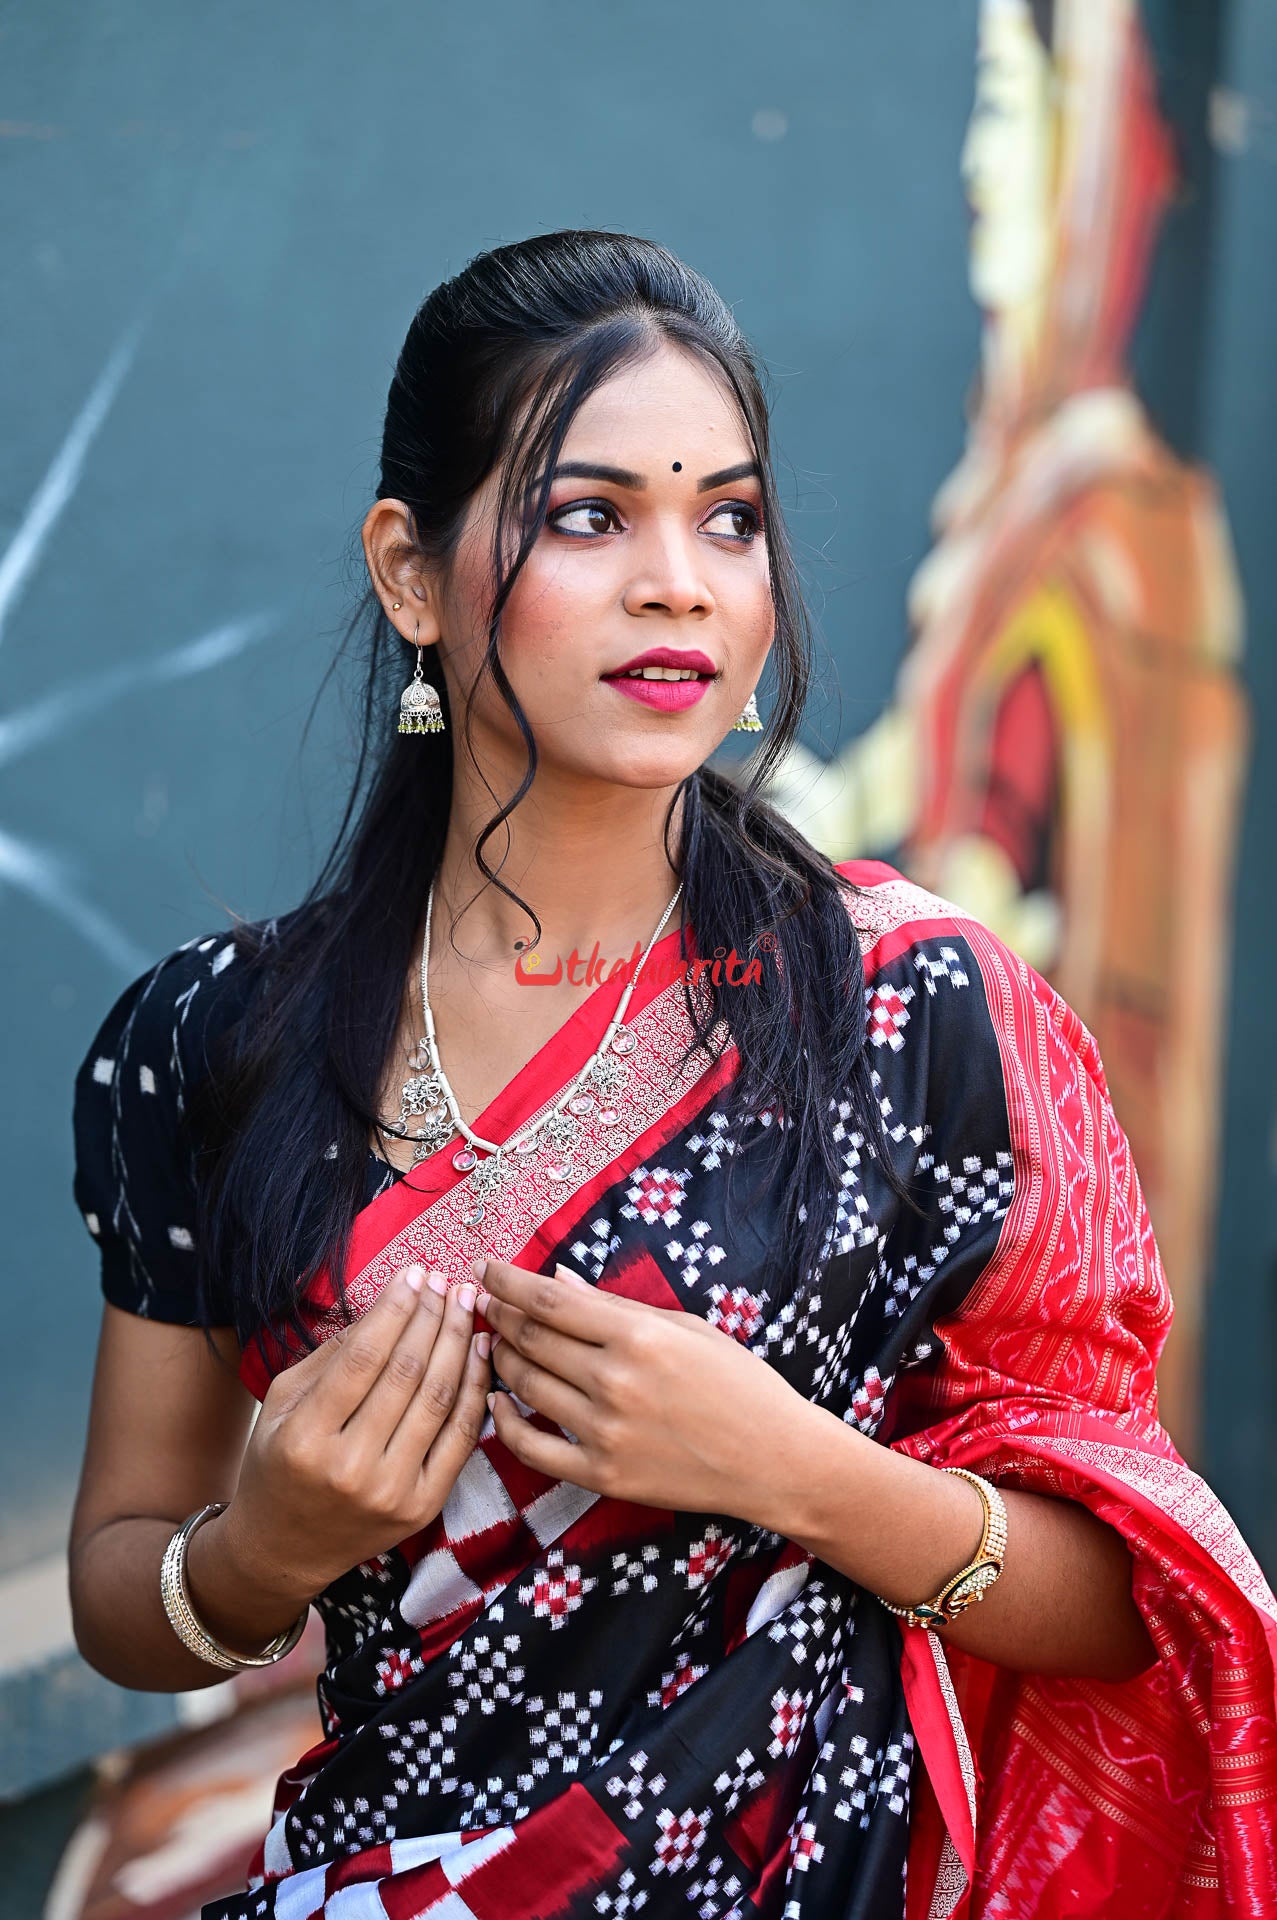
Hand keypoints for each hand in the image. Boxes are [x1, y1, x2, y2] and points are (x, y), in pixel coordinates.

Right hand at [220, 1265, 491, 1602]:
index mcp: (305, 1437)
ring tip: (468, 1305)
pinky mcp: (422, 1507)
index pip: (364, 1357)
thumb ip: (332, 1355)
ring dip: (460, 1342)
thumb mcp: (282, 1403)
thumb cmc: (279, 1464)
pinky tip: (480, 1352)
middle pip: (408, 1373)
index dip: (396, 1308)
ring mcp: (391, 1491)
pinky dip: (475, 1389)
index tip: (416, 1272)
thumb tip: (389, 1303)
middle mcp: (350, 1467)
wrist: (282, 1550)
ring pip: (440, 1399)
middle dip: (433, 1316)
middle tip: (449, 1280)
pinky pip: (461, 1437)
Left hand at [475, 1258, 806, 1519]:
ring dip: (500, 1359)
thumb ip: (616, 1305)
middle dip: (498, 1316)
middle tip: (482, 1304)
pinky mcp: (602, 1476)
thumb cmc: (738, 1383)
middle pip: (531, 1339)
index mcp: (638, 1336)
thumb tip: (558, 1278)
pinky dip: (504, 1423)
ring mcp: (605, 1432)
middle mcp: (615, 1381)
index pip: (550, 1300)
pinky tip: (498, 1402)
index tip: (484, 1270)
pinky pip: (532, 1449)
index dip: (507, 1282)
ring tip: (494, 1343)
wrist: (774, 1459)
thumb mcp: (686, 1328)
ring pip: (526, 1386)